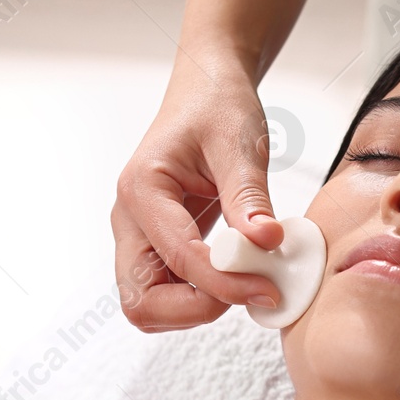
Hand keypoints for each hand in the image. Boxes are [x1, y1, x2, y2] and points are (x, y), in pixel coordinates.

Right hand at [112, 50, 286, 330]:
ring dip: (197, 307)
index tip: (270, 287)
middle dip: (196, 309)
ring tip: (247, 280)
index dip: (224, 283)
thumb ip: (249, 197)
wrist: (207, 91)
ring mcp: (140, 237)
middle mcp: (130, 220)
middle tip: (250, 289)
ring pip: (150, 304)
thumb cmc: (217, 108)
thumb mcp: (239, 145)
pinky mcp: (158, 246)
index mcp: (142, 191)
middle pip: (141, 300)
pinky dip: (202, 297)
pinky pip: (169, 292)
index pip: (177, 259)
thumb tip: (266, 242)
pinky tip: (240, 275)